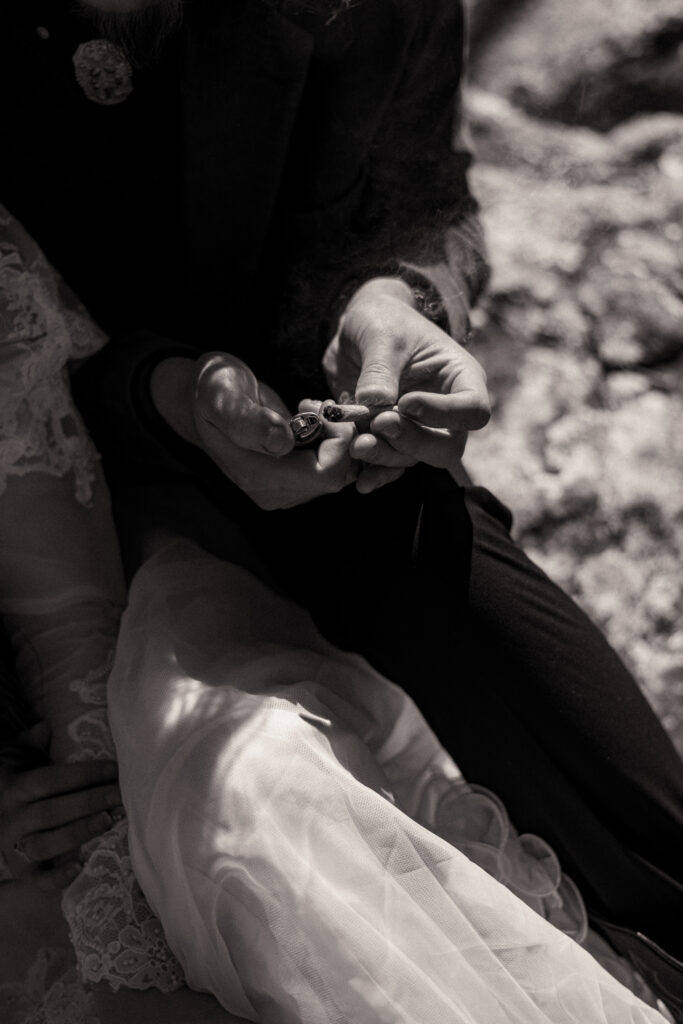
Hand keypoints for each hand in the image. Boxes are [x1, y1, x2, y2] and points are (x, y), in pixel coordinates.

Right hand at [0, 756, 121, 889]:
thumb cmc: (16, 784)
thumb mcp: (17, 760)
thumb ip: (30, 744)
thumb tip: (43, 728)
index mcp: (13, 789)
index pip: (49, 780)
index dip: (82, 774)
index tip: (114, 770)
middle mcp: (10, 819)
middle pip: (51, 811)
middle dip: (89, 802)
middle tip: (120, 796)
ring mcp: (13, 847)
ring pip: (45, 843)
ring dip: (78, 832)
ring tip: (107, 821)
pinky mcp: (20, 872)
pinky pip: (37, 879)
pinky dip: (57, 878)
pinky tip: (79, 867)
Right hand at [152, 353, 357, 509]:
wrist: (200, 402)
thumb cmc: (213, 392)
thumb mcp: (222, 396)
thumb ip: (248, 420)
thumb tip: (283, 442)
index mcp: (258, 476)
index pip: (325, 474)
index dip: (338, 442)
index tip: (322, 409)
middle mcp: (273, 492)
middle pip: (336, 476)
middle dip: (339, 438)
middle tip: (317, 405)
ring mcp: (283, 491)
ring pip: (337, 474)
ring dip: (336, 438)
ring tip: (312, 409)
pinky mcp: (291, 482)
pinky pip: (329, 469)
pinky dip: (332, 443)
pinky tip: (312, 419)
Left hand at [323, 278, 489, 491]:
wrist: (357, 332)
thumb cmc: (382, 321)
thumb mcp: (381, 334)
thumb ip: (380, 369)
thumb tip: (376, 403)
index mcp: (461, 378)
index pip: (473, 411)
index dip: (443, 414)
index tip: (406, 402)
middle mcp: (447, 410)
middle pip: (447, 446)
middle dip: (413, 442)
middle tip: (379, 423)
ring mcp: (421, 429)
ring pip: (415, 459)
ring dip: (386, 456)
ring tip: (357, 443)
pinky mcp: (393, 440)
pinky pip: (391, 466)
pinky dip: (374, 472)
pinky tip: (359, 479)